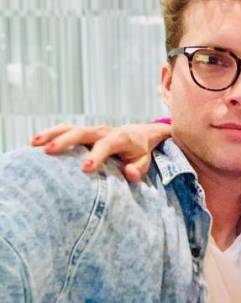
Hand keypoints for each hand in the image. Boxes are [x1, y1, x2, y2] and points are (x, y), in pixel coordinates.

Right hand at [31, 123, 171, 181]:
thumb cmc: (139, 152)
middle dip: (66, 141)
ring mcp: (91, 130)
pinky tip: (33, 143)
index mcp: (120, 138)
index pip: (107, 144)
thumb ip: (138, 169)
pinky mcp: (83, 131)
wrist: (138, 134)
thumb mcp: (143, 161)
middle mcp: (103, 131)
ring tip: (34, 144)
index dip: (96, 155)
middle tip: (49, 152)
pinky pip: (65, 129)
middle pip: (82, 132)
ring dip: (52, 134)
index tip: (85, 168)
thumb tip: (130, 174)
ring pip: (70, 128)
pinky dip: (50, 134)